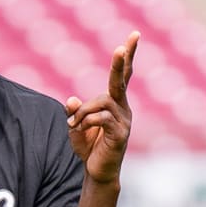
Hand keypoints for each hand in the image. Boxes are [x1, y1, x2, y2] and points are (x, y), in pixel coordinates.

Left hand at [65, 31, 137, 184]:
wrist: (97, 171)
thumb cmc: (89, 146)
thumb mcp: (76, 126)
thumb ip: (74, 111)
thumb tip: (71, 99)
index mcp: (115, 103)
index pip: (123, 75)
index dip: (127, 56)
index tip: (134, 35)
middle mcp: (123, 108)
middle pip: (122, 80)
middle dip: (121, 62)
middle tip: (123, 45)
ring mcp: (124, 121)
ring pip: (102, 101)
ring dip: (84, 111)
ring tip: (75, 125)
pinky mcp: (121, 134)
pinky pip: (102, 118)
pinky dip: (86, 120)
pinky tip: (80, 129)